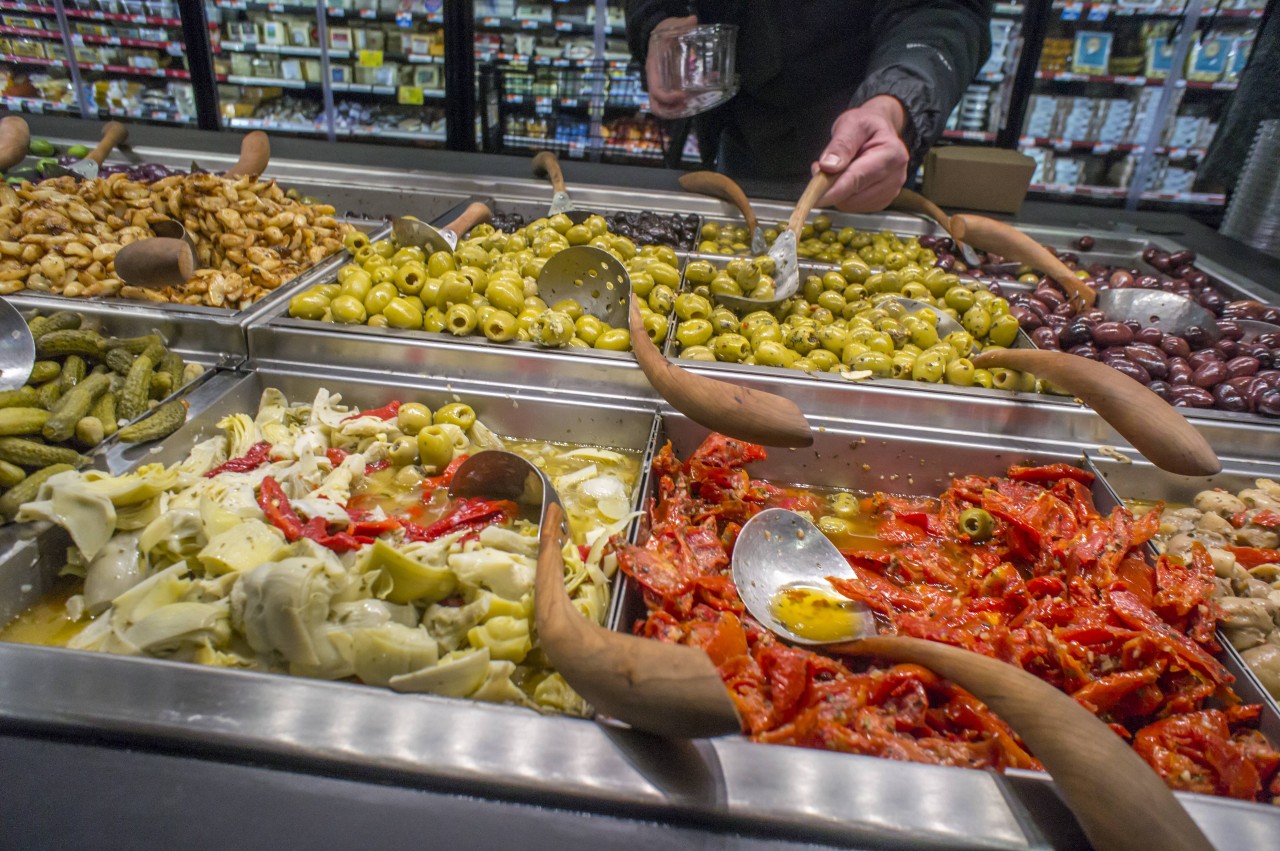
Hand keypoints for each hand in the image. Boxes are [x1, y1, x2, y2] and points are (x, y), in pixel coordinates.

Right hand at [646, 15, 697, 118]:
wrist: (659, 34)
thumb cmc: (663, 33)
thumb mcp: (669, 26)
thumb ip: (680, 24)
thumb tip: (692, 20)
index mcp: (653, 70)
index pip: (655, 91)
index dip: (668, 97)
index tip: (683, 95)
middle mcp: (656, 81)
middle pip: (656, 106)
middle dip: (671, 111)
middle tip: (687, 106)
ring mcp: (662, 87)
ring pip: (663, 109)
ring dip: (677, 112)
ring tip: (692, 107)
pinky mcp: (670, 88)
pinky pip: (673, 103)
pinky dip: (683, 106)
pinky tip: (699, 99)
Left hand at [815, 97, 909, 211]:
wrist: (879, 129)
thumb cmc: (865, 125)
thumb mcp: (851, 124)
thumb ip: (840, 145)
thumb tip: (828, 166)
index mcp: (891, 154)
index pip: (857, 179)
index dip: (834, 190)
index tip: (814, 197)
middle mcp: (896, 176)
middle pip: (853, 196)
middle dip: (832, 187)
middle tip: (822, 168)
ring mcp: (891, 191)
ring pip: (851, 205)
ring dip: (837, 192)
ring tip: (837, 170)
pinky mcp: (882, 201)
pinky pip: (855, 207)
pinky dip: (843, 197)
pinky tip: (844, 180)